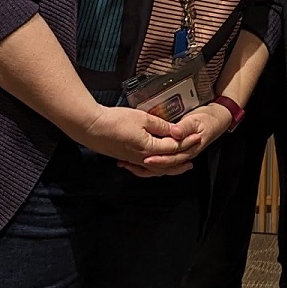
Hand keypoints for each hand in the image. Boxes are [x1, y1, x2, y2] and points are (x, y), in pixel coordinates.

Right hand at [69, 104, 183, 165]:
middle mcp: (142, 158)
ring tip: (177, 167)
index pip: (173, 147)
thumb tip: (176, 131)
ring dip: (167, 168)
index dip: (186, 142)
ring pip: (154, 169)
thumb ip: (161, 126)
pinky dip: (152, 169)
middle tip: (192, 161)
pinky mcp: (124, 158)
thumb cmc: (115, 121)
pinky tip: (153, 166)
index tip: (196, 137)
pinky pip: (143, 168)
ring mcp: (132, 160)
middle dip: (180, 162)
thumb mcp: (143, 118)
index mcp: (149, 148)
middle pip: (166, 163)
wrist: (90, 127)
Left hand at [119, 104, 231, 176]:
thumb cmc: (207, 120)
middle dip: (146, 166)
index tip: (146, 158)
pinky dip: (149, 163)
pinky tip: (137, 162)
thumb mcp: (197, 120)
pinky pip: (161, 161)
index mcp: (189, 149)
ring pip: (161, 167)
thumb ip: (184, 127)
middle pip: (164, 166)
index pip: (172, 158)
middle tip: (130, 164)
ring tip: (129, 166)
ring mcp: (179, 154)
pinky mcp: (175, 151)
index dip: (159, 159)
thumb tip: (174, 132)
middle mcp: (183, 154)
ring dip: (145, 168)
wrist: (217, 119)